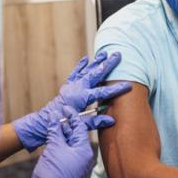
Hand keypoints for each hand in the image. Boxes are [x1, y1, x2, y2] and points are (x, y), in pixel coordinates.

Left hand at [13, 51, 131, 150]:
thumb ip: (97, 121)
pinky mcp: (68, 84)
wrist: (49, 119)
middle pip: (96, 74)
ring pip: (87, 70)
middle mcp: (78, 88)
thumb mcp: (82, 124)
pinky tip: (86, 58)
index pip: (103, 92)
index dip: (116, 89)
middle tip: (117, 55)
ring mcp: (73, 85)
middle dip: (108, 64)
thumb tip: (112, 121)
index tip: (129, 85)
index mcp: (83, 98)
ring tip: (105, 53)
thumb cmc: (66, 122)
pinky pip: (76, 73)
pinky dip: (81, 65)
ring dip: (96, 61)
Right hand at [27, 107, 95, 177]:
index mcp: (84, 150)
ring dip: (61, 133)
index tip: (65, 107)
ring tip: (53, 123)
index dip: (72, 116)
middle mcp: (83, 156)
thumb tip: (54, 117)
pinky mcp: (68, 168)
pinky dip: (59, 142)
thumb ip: (55, 131)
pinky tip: (52, 136)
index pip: (80, 127)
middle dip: (66, 124)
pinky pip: (65, 151)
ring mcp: (76, 163)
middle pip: (76, 134)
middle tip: (58, 113)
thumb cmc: (53, 173)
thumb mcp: (54, 147)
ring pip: (70, 143)